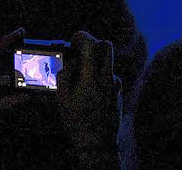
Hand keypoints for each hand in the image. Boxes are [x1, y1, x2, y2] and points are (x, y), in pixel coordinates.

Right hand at [57, 31, 120, 153]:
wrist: (98, 143)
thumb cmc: (78, 122)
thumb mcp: (62, 99)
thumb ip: (65, 75)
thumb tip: (70, 62)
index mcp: (92, 77)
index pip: (91, 45)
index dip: (82, 37)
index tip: (74, 38)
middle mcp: (107, 77)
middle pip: (107, 46)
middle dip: (93, 43)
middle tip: (80, 50)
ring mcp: (116, 84)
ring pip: (108, 61)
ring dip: (96, 61)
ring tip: (81, 74)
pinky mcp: (119, 91)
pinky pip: (109, 75)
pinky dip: (100, 75)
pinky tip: (90, 88)